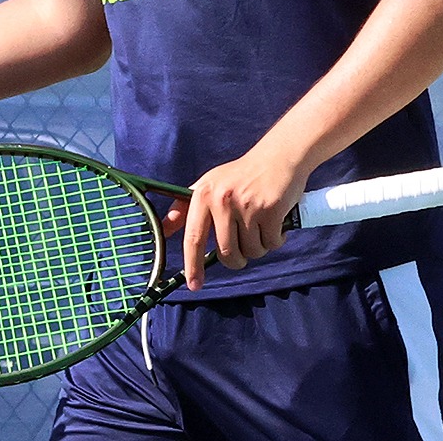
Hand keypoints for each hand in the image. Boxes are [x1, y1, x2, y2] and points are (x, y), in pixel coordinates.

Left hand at [159, 149, 306, 290]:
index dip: (193, 265)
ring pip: (251, 251)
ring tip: (260, 229)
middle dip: (237, 261)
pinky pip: (271, 243)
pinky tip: (275, 223)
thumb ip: (186, 208)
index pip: (193, 238)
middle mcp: (221, 201)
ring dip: (258, 248)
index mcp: (202, 195)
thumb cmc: (240, 176)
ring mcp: (246, 206)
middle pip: (227, 253)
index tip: (194, 285)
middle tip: (244, 252)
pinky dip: (276, 240)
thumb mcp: (208, 185)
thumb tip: (164, 229)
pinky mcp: (270, 210)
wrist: (278, 158)